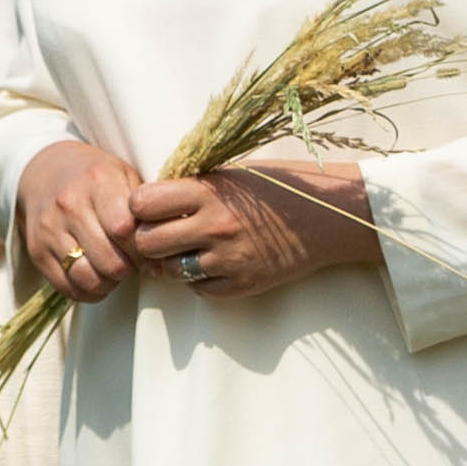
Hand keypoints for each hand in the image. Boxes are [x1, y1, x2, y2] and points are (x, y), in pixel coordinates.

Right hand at [12, 142, 146, 302]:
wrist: (46, 172)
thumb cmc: (97, 178)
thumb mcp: (125, 176)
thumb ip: (147, 209)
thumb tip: (164, 258)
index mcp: (97, 181)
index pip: (125, 229)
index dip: (143, 247)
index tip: (151, 248)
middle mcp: (69, 204)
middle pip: (110, 260)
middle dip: (130, 268)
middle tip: (135, 262)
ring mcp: (49, 229)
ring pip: (88, 278)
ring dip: (110, 282)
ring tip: (116, 269)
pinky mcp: (37, 251)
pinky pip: (68, 288)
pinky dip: (89, 291)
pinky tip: (97, 275)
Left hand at [127, 153, 365, 305]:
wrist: (327, 216)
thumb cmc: (276, 188)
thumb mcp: (231, 175)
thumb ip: (191, 188)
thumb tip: (146, 202)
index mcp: (209, 193)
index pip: (142, 203)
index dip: (139, 206)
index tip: (148, 206)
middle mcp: (214, 227)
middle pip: (148, 242)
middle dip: (148, 238)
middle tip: (161, 232)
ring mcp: (228, 260)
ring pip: (170, 270)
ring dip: (172, 261)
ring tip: (189, 248)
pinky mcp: (242, 285)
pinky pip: (199, 290)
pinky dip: (199, 279)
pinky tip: (214, 262)